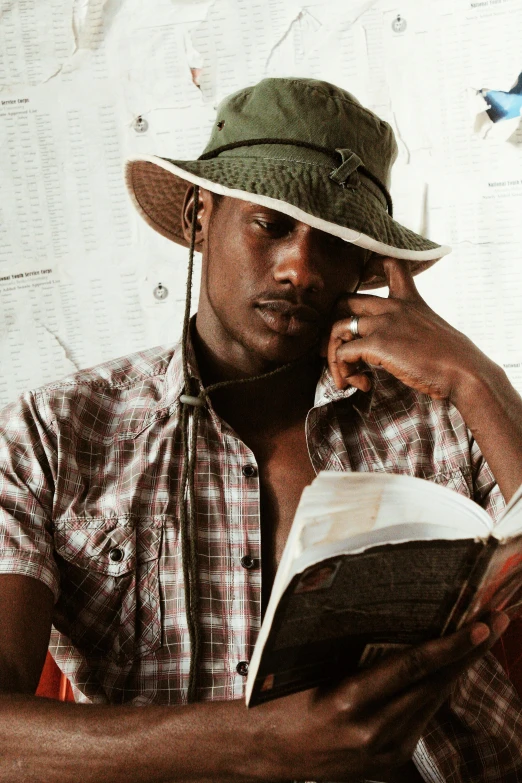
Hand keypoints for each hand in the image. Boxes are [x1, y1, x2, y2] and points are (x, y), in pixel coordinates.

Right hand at [248, 613, 508, 781]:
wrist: (268, 752)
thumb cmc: (283, 699)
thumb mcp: (315, 669)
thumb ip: (355, 654)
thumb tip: (395, 620)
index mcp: (349, 700)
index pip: (414, 667)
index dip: (452, 645)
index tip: (480, 624)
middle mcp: (373, 730)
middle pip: (435, 685)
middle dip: (471, 651)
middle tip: (496, 620)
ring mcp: (384, 751)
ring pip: (434, 702)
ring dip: (460, 669)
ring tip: (482, 638)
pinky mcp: (388, 763)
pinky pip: (421, 719)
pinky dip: (438, 691)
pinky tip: (452, 670)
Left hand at [324, 258, 491, 402]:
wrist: (463, 371)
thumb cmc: (452, 359)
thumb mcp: (431, 331)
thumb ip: (409, 329)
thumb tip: (393, 349)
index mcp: (409, 300)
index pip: (388, 263)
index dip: (367, 269)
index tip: (360, 289)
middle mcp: (393, 306)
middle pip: (344, 300)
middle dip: (333, 327)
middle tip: (338, 352)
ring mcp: (383, 323)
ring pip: (336, 328)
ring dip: (333, 357)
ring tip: (346, 377)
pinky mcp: (376, 344)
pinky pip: (342, 354)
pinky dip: (345, 372)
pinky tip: (364, 384)